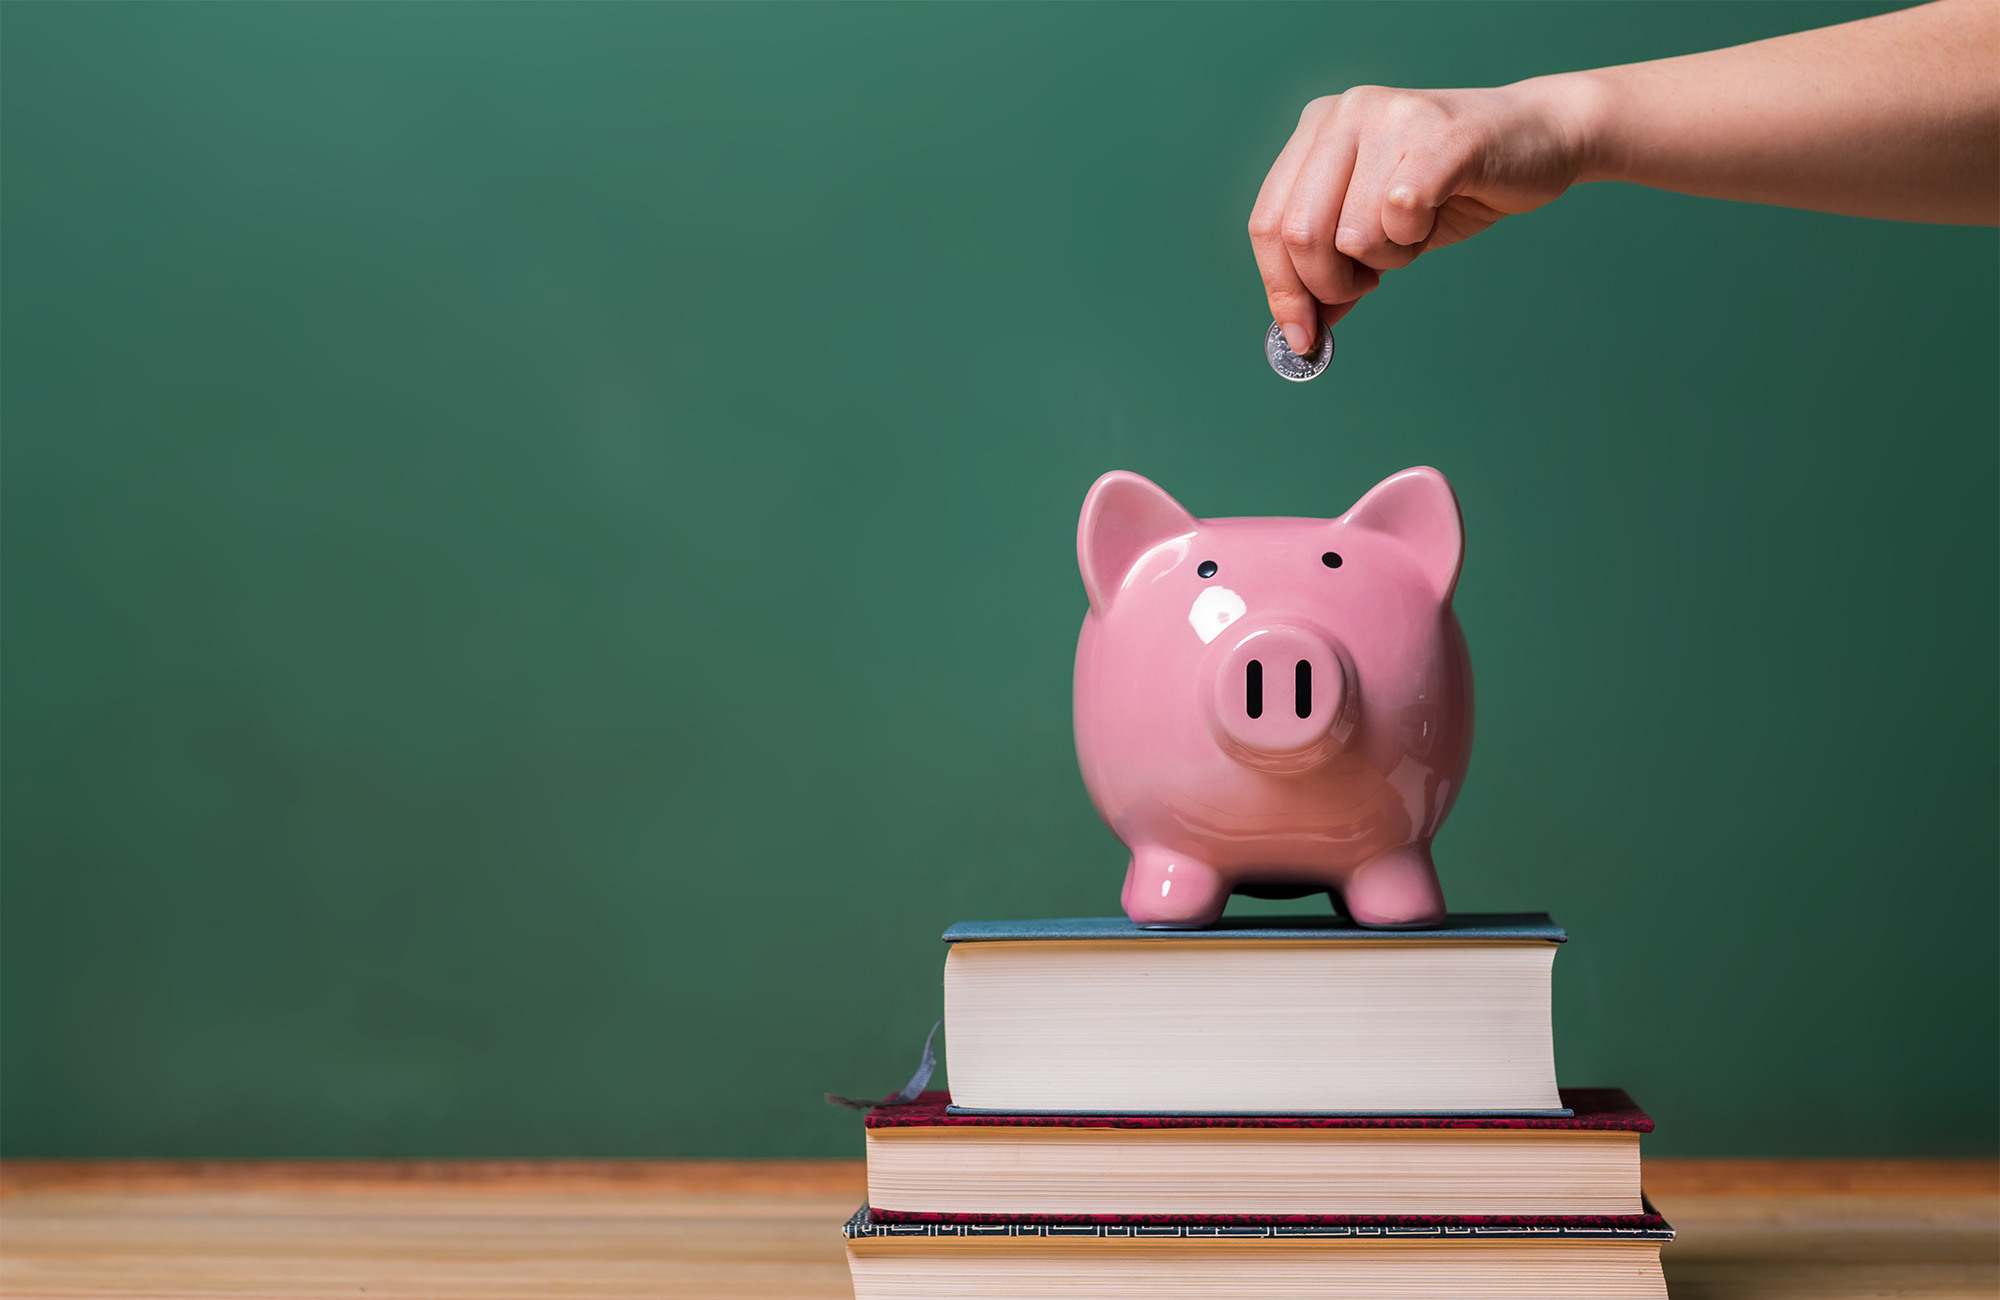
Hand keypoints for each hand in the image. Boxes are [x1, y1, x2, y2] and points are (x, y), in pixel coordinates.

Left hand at [1247, 80, 1588, 349]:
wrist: (1540, 139)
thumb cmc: (1454, 187)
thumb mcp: (1379, 231)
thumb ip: (1335, 269)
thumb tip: (1301, 330)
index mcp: (1316, 129)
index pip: (1266, 222)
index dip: (1280, 289)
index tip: (1300, 335)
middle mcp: (1343, 113)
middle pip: (1296, 234)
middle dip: (1328, 285)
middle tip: (1367, 285)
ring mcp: (1389, 117)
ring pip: (1349, 236)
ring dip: (1386, 258)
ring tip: (1415, 231)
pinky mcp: (1437, 135)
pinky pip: (1399, 216)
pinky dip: (1414, 237)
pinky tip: (1435, 216)